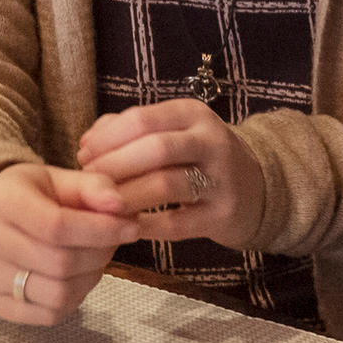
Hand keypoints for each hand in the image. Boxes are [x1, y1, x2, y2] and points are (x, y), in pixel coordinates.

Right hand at [0, 162, 137, 325]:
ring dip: (89, 279)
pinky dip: (73, 299)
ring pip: (57, 294)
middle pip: (60, 263)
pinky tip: (74, 278)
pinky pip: (48, 314)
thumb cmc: (28, 195)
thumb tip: (121, 205)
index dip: (101, 230)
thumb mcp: (58, 179)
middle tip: (112, 242)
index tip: (131, 228)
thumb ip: (92, 187)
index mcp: (3, 203)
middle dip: (99, 255)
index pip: (56, 226)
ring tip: (93, 260)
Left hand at [76, 99, 264, 249]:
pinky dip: (147, 226)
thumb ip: (129, 130)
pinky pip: (178, 223)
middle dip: (114, 166)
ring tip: (101, 207)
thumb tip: (87, 143)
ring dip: (127, 197)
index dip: (107, 139)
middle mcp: (211, 142)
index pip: (142, 119)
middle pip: (155, 149)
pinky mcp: (223, 215)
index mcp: (192, 114)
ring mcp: (221, 179)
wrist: (258, 188)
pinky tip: (125, 228)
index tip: (83, 155)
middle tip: (87, 183)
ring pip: (167, 185)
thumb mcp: (172, 131)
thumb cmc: (198, 157)